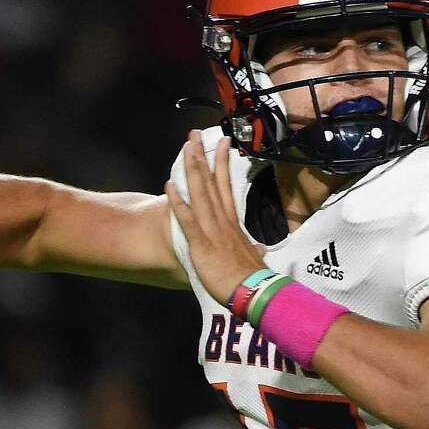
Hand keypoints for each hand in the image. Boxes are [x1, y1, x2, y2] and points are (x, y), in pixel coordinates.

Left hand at [164, 131, 265, 304]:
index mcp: (233, 224)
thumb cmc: (254, 280)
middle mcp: (223, 221)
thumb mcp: (255, 260)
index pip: (226, 187)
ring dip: (192, 170)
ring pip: (201, 194)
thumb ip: (253, 251)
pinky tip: (169, 186)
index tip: (221, 144)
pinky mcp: (202, 245)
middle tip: (195, 135)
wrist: (256, 294)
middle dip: (202, 157)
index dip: (222, 164)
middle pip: (211, 183)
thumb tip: (259, 250)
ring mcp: (213, 231)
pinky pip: (188, 219)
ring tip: (185, 148)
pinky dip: (178, 202)